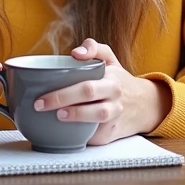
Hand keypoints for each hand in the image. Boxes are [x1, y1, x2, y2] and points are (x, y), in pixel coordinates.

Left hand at [33, 39, 171, 144]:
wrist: (144, 106)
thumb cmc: (118, 81)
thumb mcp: (110, 60)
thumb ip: (94, 48)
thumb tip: (76, 53)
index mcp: (111, 80)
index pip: (87, 83)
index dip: (64, 89)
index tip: (42, 93)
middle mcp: (114, 98)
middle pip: (88, 97)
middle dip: (61, 100)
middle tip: (40, 104)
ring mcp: (113, 118)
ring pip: (96, 117)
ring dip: (75, 117)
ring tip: (58, 116)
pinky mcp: (110, 135)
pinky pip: (95, 136)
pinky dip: (80, 135)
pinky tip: (67, 132)